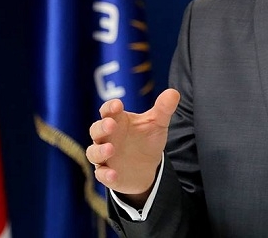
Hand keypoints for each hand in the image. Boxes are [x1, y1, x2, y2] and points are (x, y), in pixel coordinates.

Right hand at [86, 88, 180, 202]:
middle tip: (111, 124)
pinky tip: (113, 174)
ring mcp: (105, 156)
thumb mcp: (157, 123)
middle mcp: (107, 137)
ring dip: (100, 150)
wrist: (147, 167)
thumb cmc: (147, 139)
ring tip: (110, 149)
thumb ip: (163, 108)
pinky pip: (101, 174)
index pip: (108, 110)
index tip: (118, 105)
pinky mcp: (107, 173)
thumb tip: (173, 92)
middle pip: (97, 129)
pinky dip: (105, 174)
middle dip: (102, 126)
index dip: (110, 107)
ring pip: (94, 152)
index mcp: (117, 121)